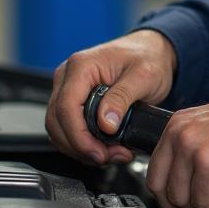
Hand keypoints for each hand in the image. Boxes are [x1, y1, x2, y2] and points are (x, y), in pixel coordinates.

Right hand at [45, 29, 177, 164]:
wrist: (151, 51)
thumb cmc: (148, 56)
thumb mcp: (144, 75)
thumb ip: (123, 98)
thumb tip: (106, 124)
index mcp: (81, 66)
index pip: (65, 108)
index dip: (79, 137)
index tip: (98, 152)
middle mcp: (68, 77)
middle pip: (57, 122)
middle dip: (81, 147)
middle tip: (109, 156)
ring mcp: (68, 89)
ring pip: (59, 130)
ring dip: (82, 149)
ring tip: (112, 153)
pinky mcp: (74, 101)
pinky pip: (68, 129)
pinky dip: (83, 144)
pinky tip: (105, 148)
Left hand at [146, 90, 208, 207]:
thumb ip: (191, 144)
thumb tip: (178, 176)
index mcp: (179, 122)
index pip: (154, 169)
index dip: (170, 192)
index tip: (185, 198)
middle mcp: (181, 132)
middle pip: (159, 188)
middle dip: (180, 205)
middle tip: (202, 204)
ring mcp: (192, 148)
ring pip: (179, 200)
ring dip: (202, 207)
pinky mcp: (208, 165)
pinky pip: (201, 204)